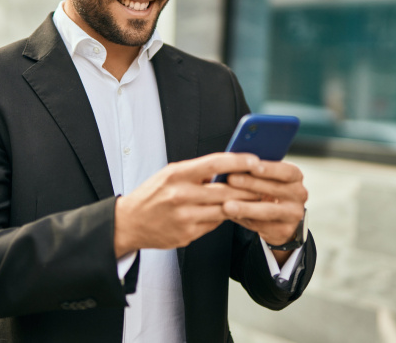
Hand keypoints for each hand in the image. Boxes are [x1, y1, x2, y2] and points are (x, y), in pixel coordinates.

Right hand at [114, 153, 262, 256]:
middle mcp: (181, 195)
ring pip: (224, 209)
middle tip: (264, 183)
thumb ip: (196, 171)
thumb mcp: (170, 174)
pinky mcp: (187, 235)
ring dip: (242, 204)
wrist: (130, 222)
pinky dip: (224, 217)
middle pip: (225, 190)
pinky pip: (215, 224)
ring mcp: (185, 217)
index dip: (238, 161)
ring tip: (256, 198)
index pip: (214, 163)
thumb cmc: (153, 194)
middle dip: (248, 187)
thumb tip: (227, 167)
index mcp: (177, 175)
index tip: (255, 160)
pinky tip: (232, 212)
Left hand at [221, 160, 307, 254]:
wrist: (280, 217)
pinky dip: (243, 219)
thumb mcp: (268, 177)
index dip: (270, 169)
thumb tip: (231, 162)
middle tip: (230, 179)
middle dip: (251, 184)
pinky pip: (261, 225)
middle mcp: (299, 195)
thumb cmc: (268, 189)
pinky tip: (230, 216)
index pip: (287, 171)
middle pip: (275, 189)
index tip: (252, 166)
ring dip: (246, 207)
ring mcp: (294, 214)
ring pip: (268, 211)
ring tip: (226, 205)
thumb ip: (255, 170)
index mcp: (296, 177)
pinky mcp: (284, 231)